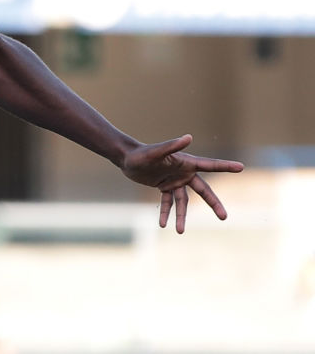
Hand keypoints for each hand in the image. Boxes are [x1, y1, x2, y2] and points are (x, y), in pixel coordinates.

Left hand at [120, 134, 243, 233]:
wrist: (126, 158)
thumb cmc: (141, 154)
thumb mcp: (155, 152)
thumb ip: (172, 146)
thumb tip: (188, 137)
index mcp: (186, 163)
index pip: (210, 165)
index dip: (226, 166)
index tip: (241, 167)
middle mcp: (183, 172)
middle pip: (203, 190)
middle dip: (213, 203)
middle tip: (224, 217)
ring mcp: (174, 180)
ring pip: (183, 202)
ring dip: (181, 216)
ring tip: (179, 231)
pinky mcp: (164, 186)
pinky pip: (168, 202)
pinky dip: (166, 213)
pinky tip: (163, 224)